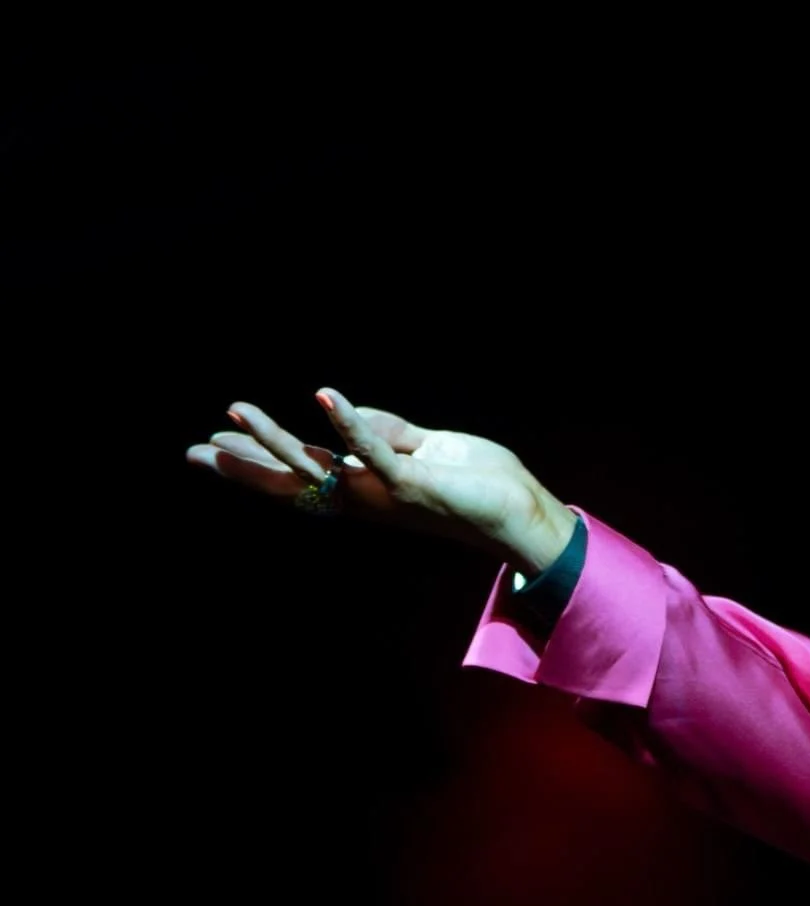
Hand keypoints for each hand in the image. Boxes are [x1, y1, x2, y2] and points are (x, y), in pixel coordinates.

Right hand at [186, 388, 578, 571]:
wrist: (521, 511)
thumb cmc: (477, 483)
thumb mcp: (424, 448)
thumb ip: (385, 430)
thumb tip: (344, 409)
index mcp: (365, 490)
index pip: (300, 475)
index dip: (256, 462)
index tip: (211, 446)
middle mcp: (365, 498)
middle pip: (292, 481)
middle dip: (242, 466)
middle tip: (192, 451)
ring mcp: (385, 493)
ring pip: (319, 465)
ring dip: (277, 438)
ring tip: (237, 410)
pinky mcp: (413, 483)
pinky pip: (374, 450)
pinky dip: (348, 421)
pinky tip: (322, 394)